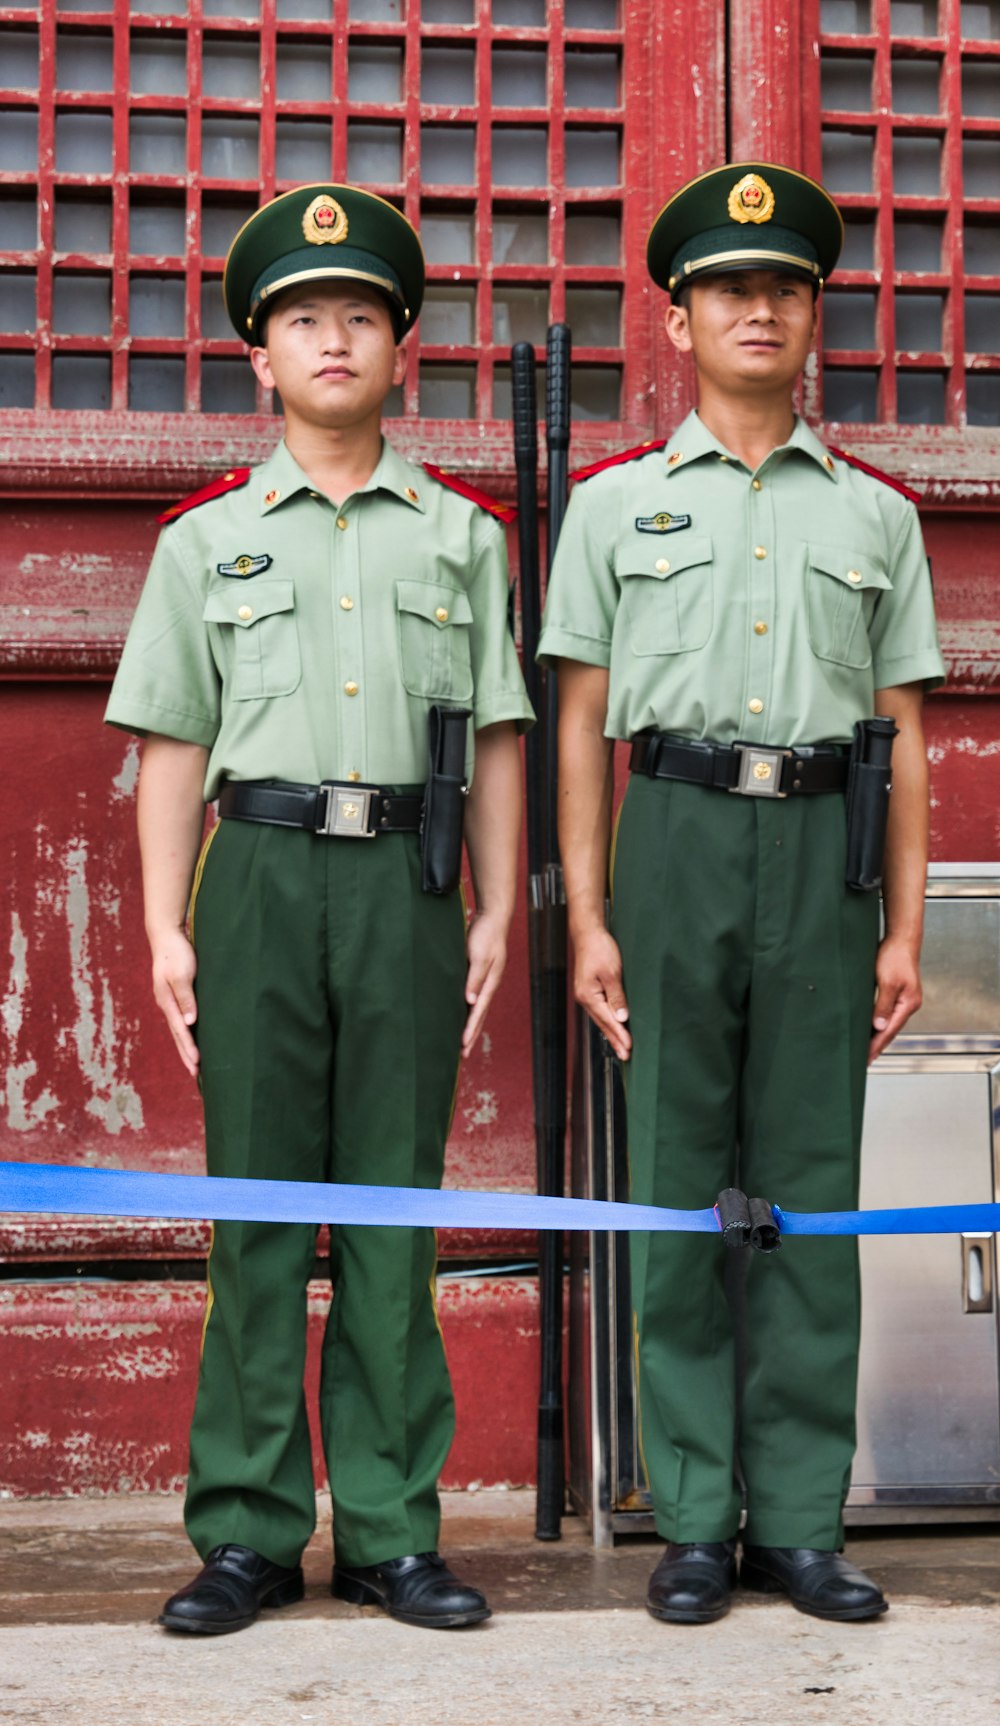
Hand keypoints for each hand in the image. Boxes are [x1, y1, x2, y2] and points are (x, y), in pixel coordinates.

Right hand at [149, 926, 199, 1077]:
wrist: (166, 936)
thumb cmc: (175, 953)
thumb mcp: (181, 974)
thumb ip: (185, 997)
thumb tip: (189, 1022)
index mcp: (166, 1001)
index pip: (180, 1030)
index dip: (188, 1047)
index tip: (196, 1063)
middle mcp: (166, 1004)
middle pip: (177, 1034)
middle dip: (186, 1054)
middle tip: (195, 1073)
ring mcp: (170, 1000)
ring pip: (179, 1028)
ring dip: (185, 1046)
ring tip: (194, 1063)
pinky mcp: (176, 995)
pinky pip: (181, 1019)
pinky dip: (186, 1033)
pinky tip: (192, 1038)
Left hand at [462, 910, 508, 1056]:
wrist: (493, 918)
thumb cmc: (486, 934)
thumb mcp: (480, 955)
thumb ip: (475, 978)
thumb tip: (470, 1001)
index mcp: (491, 983)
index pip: (479, 1011)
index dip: (471, 1029)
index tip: (463, 1045)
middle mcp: (489, 985)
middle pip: (480, 1016)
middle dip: (472, 1035)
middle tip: (463, 1055)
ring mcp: (485, 981)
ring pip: (478, 1010)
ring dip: (471, 1027)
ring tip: (463, 1043)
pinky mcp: (478, 976)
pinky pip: (474, 999)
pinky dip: (469, 1012)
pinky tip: (462, 1017)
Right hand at [573, 926, 630, 1060]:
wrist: (588, 933)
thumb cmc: (599, 949)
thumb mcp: (611, 972)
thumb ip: (617, 996)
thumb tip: (622, 1017)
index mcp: (588, 995)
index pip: (607, 1020)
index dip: (619, 1034)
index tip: (629, 1048)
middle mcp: (584, 998)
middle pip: (602, 1023)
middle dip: (615, 1040)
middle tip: (626, 1056)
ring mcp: (585, 995)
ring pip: (600, 1019)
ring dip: (612, 1033)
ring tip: (622, 1047)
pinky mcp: (589, 990)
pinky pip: (599, 1011)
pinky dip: (608, 1021)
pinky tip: (614, 1027)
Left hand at [868, 932, 921, 1063]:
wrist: (901, 939)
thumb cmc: (894, 956)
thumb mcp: (887, 981)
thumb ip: (883, 1005)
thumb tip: (879, 1027)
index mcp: (908, 1004)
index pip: (890, 1031)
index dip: (876, 1046)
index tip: (866, 1058)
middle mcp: (908, 1005)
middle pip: (891, 1031)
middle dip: (877, 1046)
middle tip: (864, 1061)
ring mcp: (904, 1000)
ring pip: (888, 1024)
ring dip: (877, 1036)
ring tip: (866, 1050)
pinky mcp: (897, 994)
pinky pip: (886, 1014)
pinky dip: (878, 1024)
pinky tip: (871, 1029)